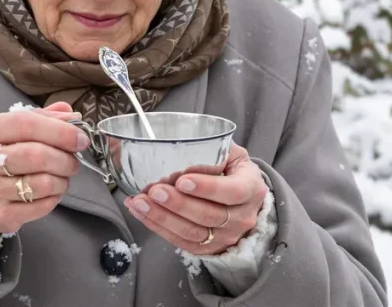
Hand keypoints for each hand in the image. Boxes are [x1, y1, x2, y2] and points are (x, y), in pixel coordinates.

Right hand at [0, 102, 87, 245]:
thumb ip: (39, 119)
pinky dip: (55, 197)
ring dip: (63, 179)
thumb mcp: (6, 132)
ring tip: (62, 177)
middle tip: (73, 161)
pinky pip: (41, 206)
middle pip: (37, 155)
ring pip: (43, 183)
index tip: (80, 138)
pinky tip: (51, 192)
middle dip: (65, 158)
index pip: (26, 123)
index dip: (60, 130)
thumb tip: (72, 115)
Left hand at [124, 143, 266, 254]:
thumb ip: (215, 149)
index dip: (207, 188)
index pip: (232, 192)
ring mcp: (225, 237)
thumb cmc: (233, 172)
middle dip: (178, 204)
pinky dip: (157, 227)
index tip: (182, 180)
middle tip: (154, 190)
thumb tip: (184, 142)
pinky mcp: (209, 249)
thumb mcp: (233, 155)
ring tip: (140, 202)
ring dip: (162, 218)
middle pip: (208, 216)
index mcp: (251, 189)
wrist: (244, 202)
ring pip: (192, 232)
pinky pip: (181, 242)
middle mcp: (242, 217)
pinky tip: (140, 212)